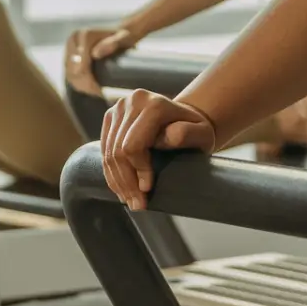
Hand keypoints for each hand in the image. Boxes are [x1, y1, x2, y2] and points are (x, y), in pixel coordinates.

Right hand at [63, 25, 136, 95]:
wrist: (119, 33)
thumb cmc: (124, 37)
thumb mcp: (123, 39)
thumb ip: (112, 43)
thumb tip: (95, 54)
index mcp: (84, 36)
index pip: (80, 65)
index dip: (89, 81)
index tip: (101, 91)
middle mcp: (74, 40)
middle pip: (73, 70)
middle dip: (85, 85)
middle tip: (99, 94)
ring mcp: (69, 47)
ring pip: (70, 73)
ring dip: (81, 86)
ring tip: (96, 93)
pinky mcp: (68, 54)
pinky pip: (69, 73)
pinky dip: (77, 83)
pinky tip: (88, 89)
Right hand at [101, 88, 216, 210]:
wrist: (185, 119)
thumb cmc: (196, 131)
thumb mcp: (202, 134)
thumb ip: (187, 134)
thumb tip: (167, 138)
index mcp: (154, 104)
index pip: (133, 146)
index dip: (138, 171)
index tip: (148, 190)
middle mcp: (133, 101)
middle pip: (118, 151)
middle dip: (127, 182)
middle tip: (138, 204)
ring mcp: (119, 108)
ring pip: (108, 153)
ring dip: (118, 182)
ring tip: (130, 201)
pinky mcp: (110, 117)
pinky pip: (104, 150)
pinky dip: (111, 173)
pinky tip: (122, 188)